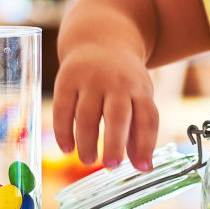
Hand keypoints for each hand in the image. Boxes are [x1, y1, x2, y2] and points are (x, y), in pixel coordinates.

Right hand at [51, 48, 158, 171]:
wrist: (99, 40)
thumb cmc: (123, 80)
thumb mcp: (138, 97)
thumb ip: (139, 132)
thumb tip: (141, 167)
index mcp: (139, 89)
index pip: (147, 118)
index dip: (146, 145)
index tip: (142, 169)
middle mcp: (116, 83)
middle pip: (117, 116)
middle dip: (114, 143)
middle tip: (111, 165)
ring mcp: (89, 80)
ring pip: (87, 115)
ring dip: (86, 142)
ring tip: (87, 160)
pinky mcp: (66, 79)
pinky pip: (62, 109)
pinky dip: (63, 131)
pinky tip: (66, 148)